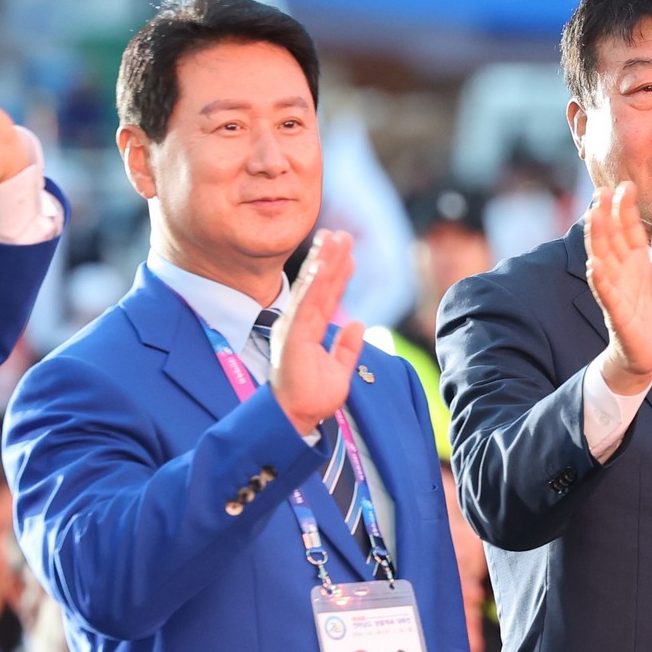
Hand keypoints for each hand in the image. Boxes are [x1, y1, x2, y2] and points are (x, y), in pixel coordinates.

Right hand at [269, 230, 367, 434]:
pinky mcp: (293, 335)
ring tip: (334, 238)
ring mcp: (294, 328)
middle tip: (341, 234)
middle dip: (330, 258)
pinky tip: (322, 264)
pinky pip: (306, 305)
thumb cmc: (311, 398)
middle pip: (318, 286)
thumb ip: (347, 348)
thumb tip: (359, 325)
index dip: (338, 274)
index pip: (326, 297)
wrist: (295, 418)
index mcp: (308, 330)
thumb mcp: (339, 371)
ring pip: (312, 289)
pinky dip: (314, 284)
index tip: (348, 253)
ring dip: (324, 262)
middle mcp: (298, 324)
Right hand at [582, 182, 651, 391]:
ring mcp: (617, 289)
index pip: (628, 228)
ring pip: (604, 259)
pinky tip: (595, 264)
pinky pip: (606, 293)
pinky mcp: (617, 312)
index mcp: (636, 259)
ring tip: (594, 217)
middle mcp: (623, 270)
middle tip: (604, 191)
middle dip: (608, 215)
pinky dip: (601, 279)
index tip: (626, 185)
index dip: (626, 208)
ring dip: (598, 239)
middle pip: (612, 238)